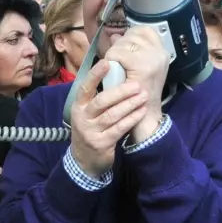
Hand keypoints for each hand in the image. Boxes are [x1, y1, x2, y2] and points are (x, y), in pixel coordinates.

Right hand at [69, 60, 149, 177]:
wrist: (84, 160)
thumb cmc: (90, 129)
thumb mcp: (87, 113)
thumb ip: (98, 98)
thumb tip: (116, 74)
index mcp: (78, 106)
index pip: (85, 87)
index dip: (95, 75)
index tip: (107, 62)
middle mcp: (82, 118)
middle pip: (101, 101)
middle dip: (121, 92)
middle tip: (136, 85)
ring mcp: (91, 132)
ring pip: (112, 115)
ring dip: (130, 105)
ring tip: (143, 96)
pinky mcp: (101, 144)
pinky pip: (119, 129)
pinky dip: (131, 119)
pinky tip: (141, 112)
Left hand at [103, 26, 168, 143]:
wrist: (144, 118)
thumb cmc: (137, 95)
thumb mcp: (136, 68)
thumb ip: (128, 50)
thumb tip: (114, 36)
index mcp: (162, 52)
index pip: (145, 30)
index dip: (131, 36)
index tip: (124, 49)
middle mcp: (160, 53)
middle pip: (133, 34)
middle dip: (121, 44)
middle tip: (119, 62)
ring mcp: (153, 59)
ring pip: (124, 43)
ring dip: (115, 53)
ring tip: (117, 68)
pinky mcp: (143, 68)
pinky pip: (118, 54)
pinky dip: (111, 61)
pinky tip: (114, 73)